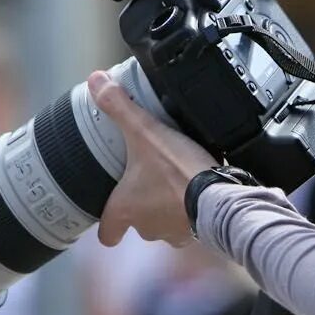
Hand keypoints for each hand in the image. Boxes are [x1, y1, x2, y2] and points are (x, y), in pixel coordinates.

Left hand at [87, 71, 217, 247]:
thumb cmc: (176, 170)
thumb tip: (95, 80)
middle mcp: (147, 228)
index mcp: (125, 209)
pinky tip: (197, 193)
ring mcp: (173, 233)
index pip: (108, 233)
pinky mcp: (198, 233)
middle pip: (137, 223)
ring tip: (176, 184)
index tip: (111, 223)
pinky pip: (189, 224)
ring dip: (168, 208)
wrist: (219, 196)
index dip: (108, 228)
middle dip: (143, 205)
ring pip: (164, 224)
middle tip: (150, 182)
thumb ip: (118, 107)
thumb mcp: (143, 132)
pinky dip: (190, 211)